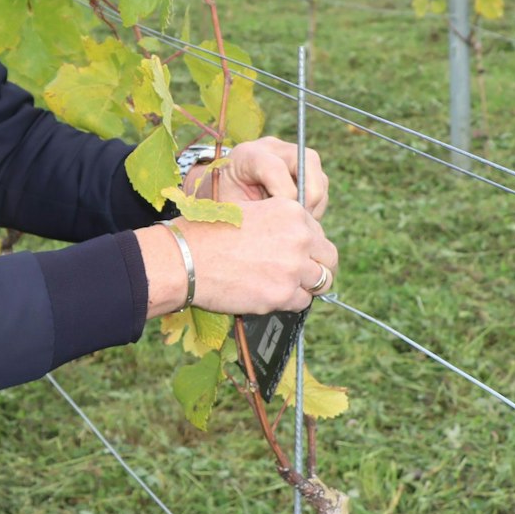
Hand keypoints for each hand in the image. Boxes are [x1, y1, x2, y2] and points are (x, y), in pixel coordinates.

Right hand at [138, 197, 337, 317]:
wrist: (185, 258)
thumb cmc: (208, 234)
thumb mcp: (249, 212)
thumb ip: (278, 225)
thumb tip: (296, 246)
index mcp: (291, 211)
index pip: (318, 232)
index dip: (308, 247)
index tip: (296, 255)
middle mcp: (299, 236)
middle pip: (328, 258)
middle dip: (318, 268)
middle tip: (302, 276)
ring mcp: (293, 266)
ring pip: (320, 282)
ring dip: (305, 287)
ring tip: (283, 287)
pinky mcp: (283, 293)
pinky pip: (301, 302)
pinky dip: (288, 302)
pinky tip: (267, 295)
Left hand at [182, 136, 327, 219]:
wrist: (222, 193)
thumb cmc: (222, 204)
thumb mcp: (229, 210)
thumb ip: (253, 214)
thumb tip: (285, 224)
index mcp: (247, 154)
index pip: (275, 168)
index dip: (284, 196)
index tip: (281, 221)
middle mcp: (271, 147)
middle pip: (307, 160)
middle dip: (310, 195)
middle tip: (302, 222)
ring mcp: (289, 153)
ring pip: (318, 174)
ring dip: (314, 203)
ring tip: (298, 224)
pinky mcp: (301, 166)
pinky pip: (320, 184)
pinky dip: (315, 205)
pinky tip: (299, 219)